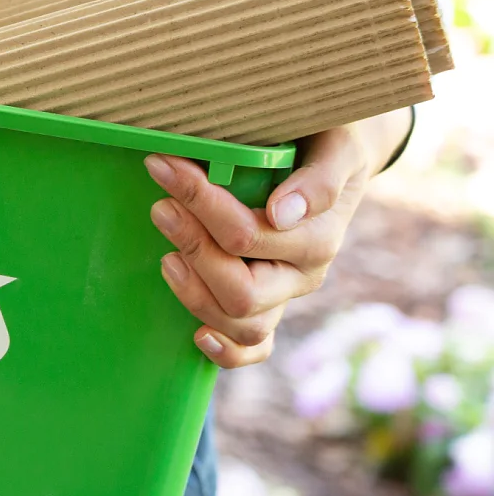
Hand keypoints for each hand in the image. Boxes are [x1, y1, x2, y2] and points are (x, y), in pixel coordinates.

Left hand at [144, 110, 411, 367]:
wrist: (333, 156)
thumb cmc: (325, 142)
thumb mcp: (334, 145)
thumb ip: (319, 178)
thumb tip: (283, 213)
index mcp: (319, 236)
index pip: (247, 235)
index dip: (199, 202)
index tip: (162, 166)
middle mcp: (303, 274)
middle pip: (240, 290)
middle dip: (193, 248)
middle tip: (161, 207)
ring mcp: (284, 297)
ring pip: (241, 324)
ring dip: (195, 294)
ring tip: (167, 257)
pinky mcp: (268, 309)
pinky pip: (254, 349)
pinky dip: (227, 352)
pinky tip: (198, 337)